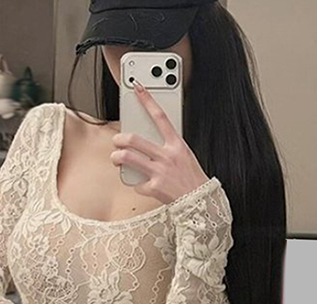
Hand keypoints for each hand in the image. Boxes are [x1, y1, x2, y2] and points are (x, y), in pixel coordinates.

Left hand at [110, 80, 209, 203]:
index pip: (160, 116)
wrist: (200, 202)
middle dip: (120, 139)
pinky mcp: (154, 188)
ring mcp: (159, 172)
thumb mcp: (184, 156)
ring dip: (117, 157)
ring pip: (127, 158)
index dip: (147, 100)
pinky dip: (136, 185)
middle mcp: (167, 156)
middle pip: (134, 139)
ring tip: (116, 158)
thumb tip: (148, 144)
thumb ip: (168, 148)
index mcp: (177, 145)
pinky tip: (141, 185)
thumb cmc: (192, 178)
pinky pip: (136, 184)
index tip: (137, 88)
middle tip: (117, 141)